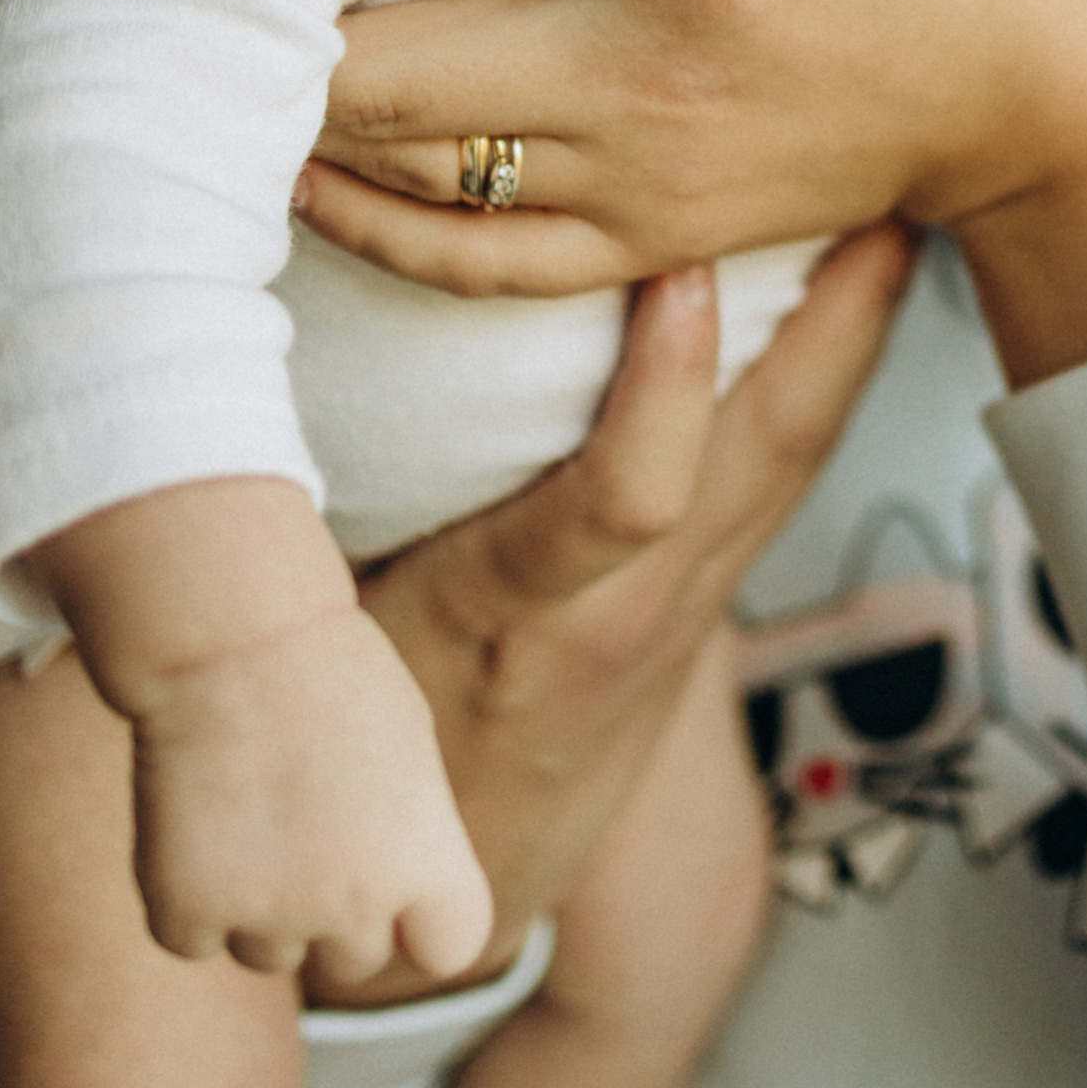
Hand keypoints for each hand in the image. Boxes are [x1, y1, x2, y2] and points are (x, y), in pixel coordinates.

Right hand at [127, 604, 492, 984]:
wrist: (233, 639)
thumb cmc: (331, 674)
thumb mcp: (411, 752)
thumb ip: (411, 841)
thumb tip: (393, 899)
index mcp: (429, 865)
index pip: (450, 949)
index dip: (422, 921)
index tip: (395, 879)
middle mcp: (356, 906)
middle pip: (353, 960)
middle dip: (333, 912)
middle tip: (304, 824)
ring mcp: (268, 916)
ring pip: (268, 954)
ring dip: (258, 907)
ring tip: (250, 809)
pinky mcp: (185, 909)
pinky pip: (191, 938)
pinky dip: (186, 899)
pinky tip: (194, 825)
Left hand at [183, 0, 1086, 381]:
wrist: (1054, 102)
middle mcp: (642, 79)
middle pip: (378, 62)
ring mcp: (638, 182)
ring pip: (401, 171)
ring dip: (295, 105)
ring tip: (231, 29)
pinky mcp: (647, 247)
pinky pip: (465, 262)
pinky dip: (365, 218)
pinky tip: (313, 159)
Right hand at [344, 229, 916, 964]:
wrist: (441, 904)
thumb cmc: (347, 741)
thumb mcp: (302, 653)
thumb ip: (282, 541)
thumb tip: (191, 376)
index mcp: (516, 618)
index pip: (622, 508)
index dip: (664, 391)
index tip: (679, 269)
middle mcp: (628, 612)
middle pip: (767, 456)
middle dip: (837, 320)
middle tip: (880, 184)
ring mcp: (685, 608)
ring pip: (798, 453)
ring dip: (856, 330)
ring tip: (895, 201)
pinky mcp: (708, 601)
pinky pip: (785, 469)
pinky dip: (825, 371)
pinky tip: (854, 291)